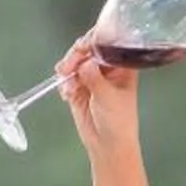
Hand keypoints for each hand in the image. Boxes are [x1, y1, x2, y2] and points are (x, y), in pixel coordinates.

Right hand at [57, 32, 140, 157]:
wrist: (107, 145)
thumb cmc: (118, 120)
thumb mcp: (108, 96)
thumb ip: (95, 77)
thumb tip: (85, 62)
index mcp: (121, 65)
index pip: (108, 43)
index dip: (94, 41)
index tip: (83, 47)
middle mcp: (106, 67)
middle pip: (88, 49)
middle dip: (76, 56)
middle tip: (67, 68)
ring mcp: (91, 76)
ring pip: (74, 61)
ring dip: (68, 70)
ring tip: (68, 86)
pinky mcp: (78, 87)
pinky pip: (67, 77)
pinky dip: (64, 83)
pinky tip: (67, 94)